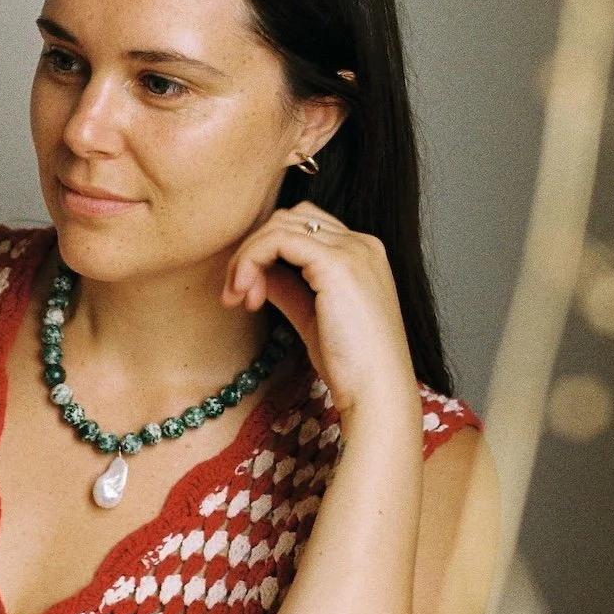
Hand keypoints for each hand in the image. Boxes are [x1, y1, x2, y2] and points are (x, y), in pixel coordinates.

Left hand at [221, 202, 417, 421]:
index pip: (302, 228)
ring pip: (279, 226)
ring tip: (240, 298)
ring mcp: (352, 250)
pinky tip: (248, 296)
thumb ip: (287, 286)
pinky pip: (277, 241)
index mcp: (362, 254)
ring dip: (247, 258)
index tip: (248, 298)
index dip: (266, 253)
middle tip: (236, 297)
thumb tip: (255, 271)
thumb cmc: (350, 366)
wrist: (376, 393)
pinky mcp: (337, 264)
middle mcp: (361, 244)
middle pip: (288, 220)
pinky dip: (252, 260)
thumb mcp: (311, 316)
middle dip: (253, 252)